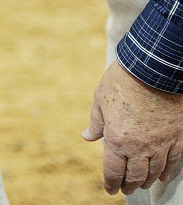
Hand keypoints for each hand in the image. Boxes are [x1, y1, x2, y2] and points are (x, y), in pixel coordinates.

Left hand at [83, 60, 182, 193]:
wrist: (151, 70)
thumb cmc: (121, 82)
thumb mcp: (100, 100)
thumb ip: (96, 122)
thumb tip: (87, 136)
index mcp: (116, 139)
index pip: (113, 170)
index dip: (111, 183)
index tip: (109, 189)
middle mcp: (139, 147)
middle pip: (135, 175)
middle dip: (129, 185)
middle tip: (125, 189)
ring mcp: (160, 144)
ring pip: (154, 171)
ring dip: (147, 180)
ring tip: (142, 184)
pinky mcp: (177, 137)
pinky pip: (173, 161)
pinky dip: (167, 171)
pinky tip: (163, 176)